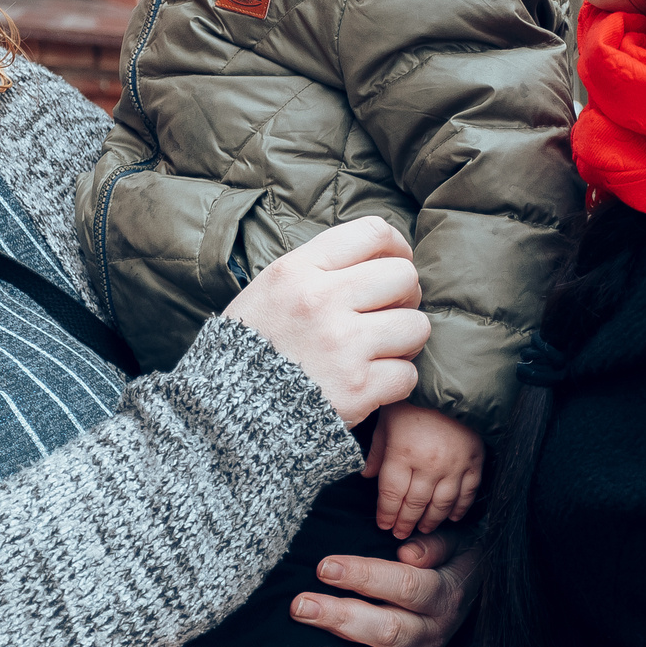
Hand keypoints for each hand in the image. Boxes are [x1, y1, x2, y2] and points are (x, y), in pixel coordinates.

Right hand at [222, 217, 427, 425]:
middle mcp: (322, 302)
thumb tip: (378, 256)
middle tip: (388, 313)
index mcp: (298, 271)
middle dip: (405, 296)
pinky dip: (396, 381)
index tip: (394, 262)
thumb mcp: (269, 291)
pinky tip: (372, 382)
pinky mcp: (357, 388)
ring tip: (381, 349)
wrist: (228, 414)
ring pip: (416, 327)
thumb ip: (318, 269)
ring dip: (405, 341)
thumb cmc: (251, 349)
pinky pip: (408, 374)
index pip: (373, 232)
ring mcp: (342, 346)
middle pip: (404, 276)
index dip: (397, 246)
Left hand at [293, 526, 478, 646]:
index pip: (404, 585)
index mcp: (445, 595)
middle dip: (341, 617)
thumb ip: (434, 545)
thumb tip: (408, 553)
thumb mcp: (453, 543)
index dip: (364, 576)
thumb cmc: (445, 563)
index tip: (325, 567)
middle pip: (388, 629)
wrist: (466, 598)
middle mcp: (433, 633)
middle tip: (301, 606)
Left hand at [362, 402, 485, 535]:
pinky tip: (452, 517)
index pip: (392, 494)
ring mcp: (454, 465)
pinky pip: (468, 492)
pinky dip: (460, 508)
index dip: (386, 513)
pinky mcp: (475, 461)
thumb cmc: (415, 397)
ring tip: (422, 528)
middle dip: (405, 522)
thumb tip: (368, 475)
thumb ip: (377, 449)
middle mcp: (429, 465)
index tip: (384, 524)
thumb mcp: (387, 418)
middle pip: (415, 504)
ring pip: (441, 504)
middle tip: (399, 533)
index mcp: (403, 453)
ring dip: (430, 520)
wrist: (455, 380)